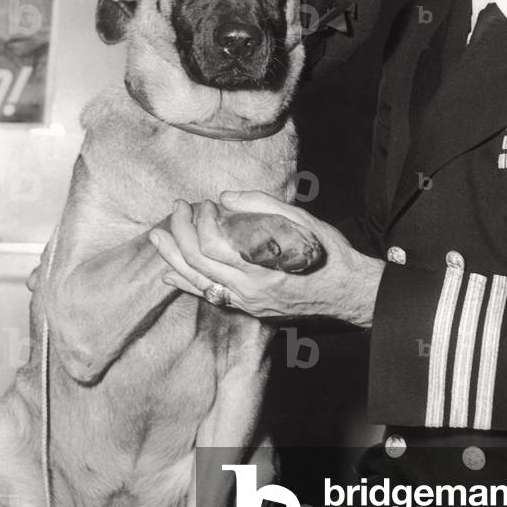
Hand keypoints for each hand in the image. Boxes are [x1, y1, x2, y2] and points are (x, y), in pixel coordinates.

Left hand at [148, 192, 383, 326]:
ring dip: (172, 257)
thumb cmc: (329, 255)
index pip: (211, 245)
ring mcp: (246, 303)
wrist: (348, 293)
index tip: (206, 203)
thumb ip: (263, 207)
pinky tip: (170, 273)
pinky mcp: (248, 308)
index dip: (200, 220)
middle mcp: (247, 291)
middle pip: (196, 263)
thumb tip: (225, 198)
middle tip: (176, 208)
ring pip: (196, 282)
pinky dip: (186, 283)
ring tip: (157, 236)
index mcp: (260, 269)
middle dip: (179, 232)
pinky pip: (209, 297)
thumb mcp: (302, 222)